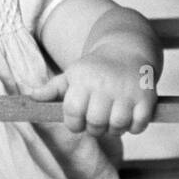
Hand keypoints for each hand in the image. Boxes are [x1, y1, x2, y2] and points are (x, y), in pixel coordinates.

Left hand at [21, 54, 157, 135]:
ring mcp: (127, 91)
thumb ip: (52, 89)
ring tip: (114, 119)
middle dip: (95, 128)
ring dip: (115, 129)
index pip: (72, 114)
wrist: (128, 48)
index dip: (74, 123)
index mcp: (83, 79)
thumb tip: (30, 98)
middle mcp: (104, 84)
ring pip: (117, 126)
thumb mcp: (72, 74)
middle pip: (95, 123)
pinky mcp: (147, 97)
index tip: (79, 119)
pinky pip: (139, 125)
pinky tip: (131, 118)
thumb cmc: (95, 68)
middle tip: (98, 121)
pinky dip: (134, 127)